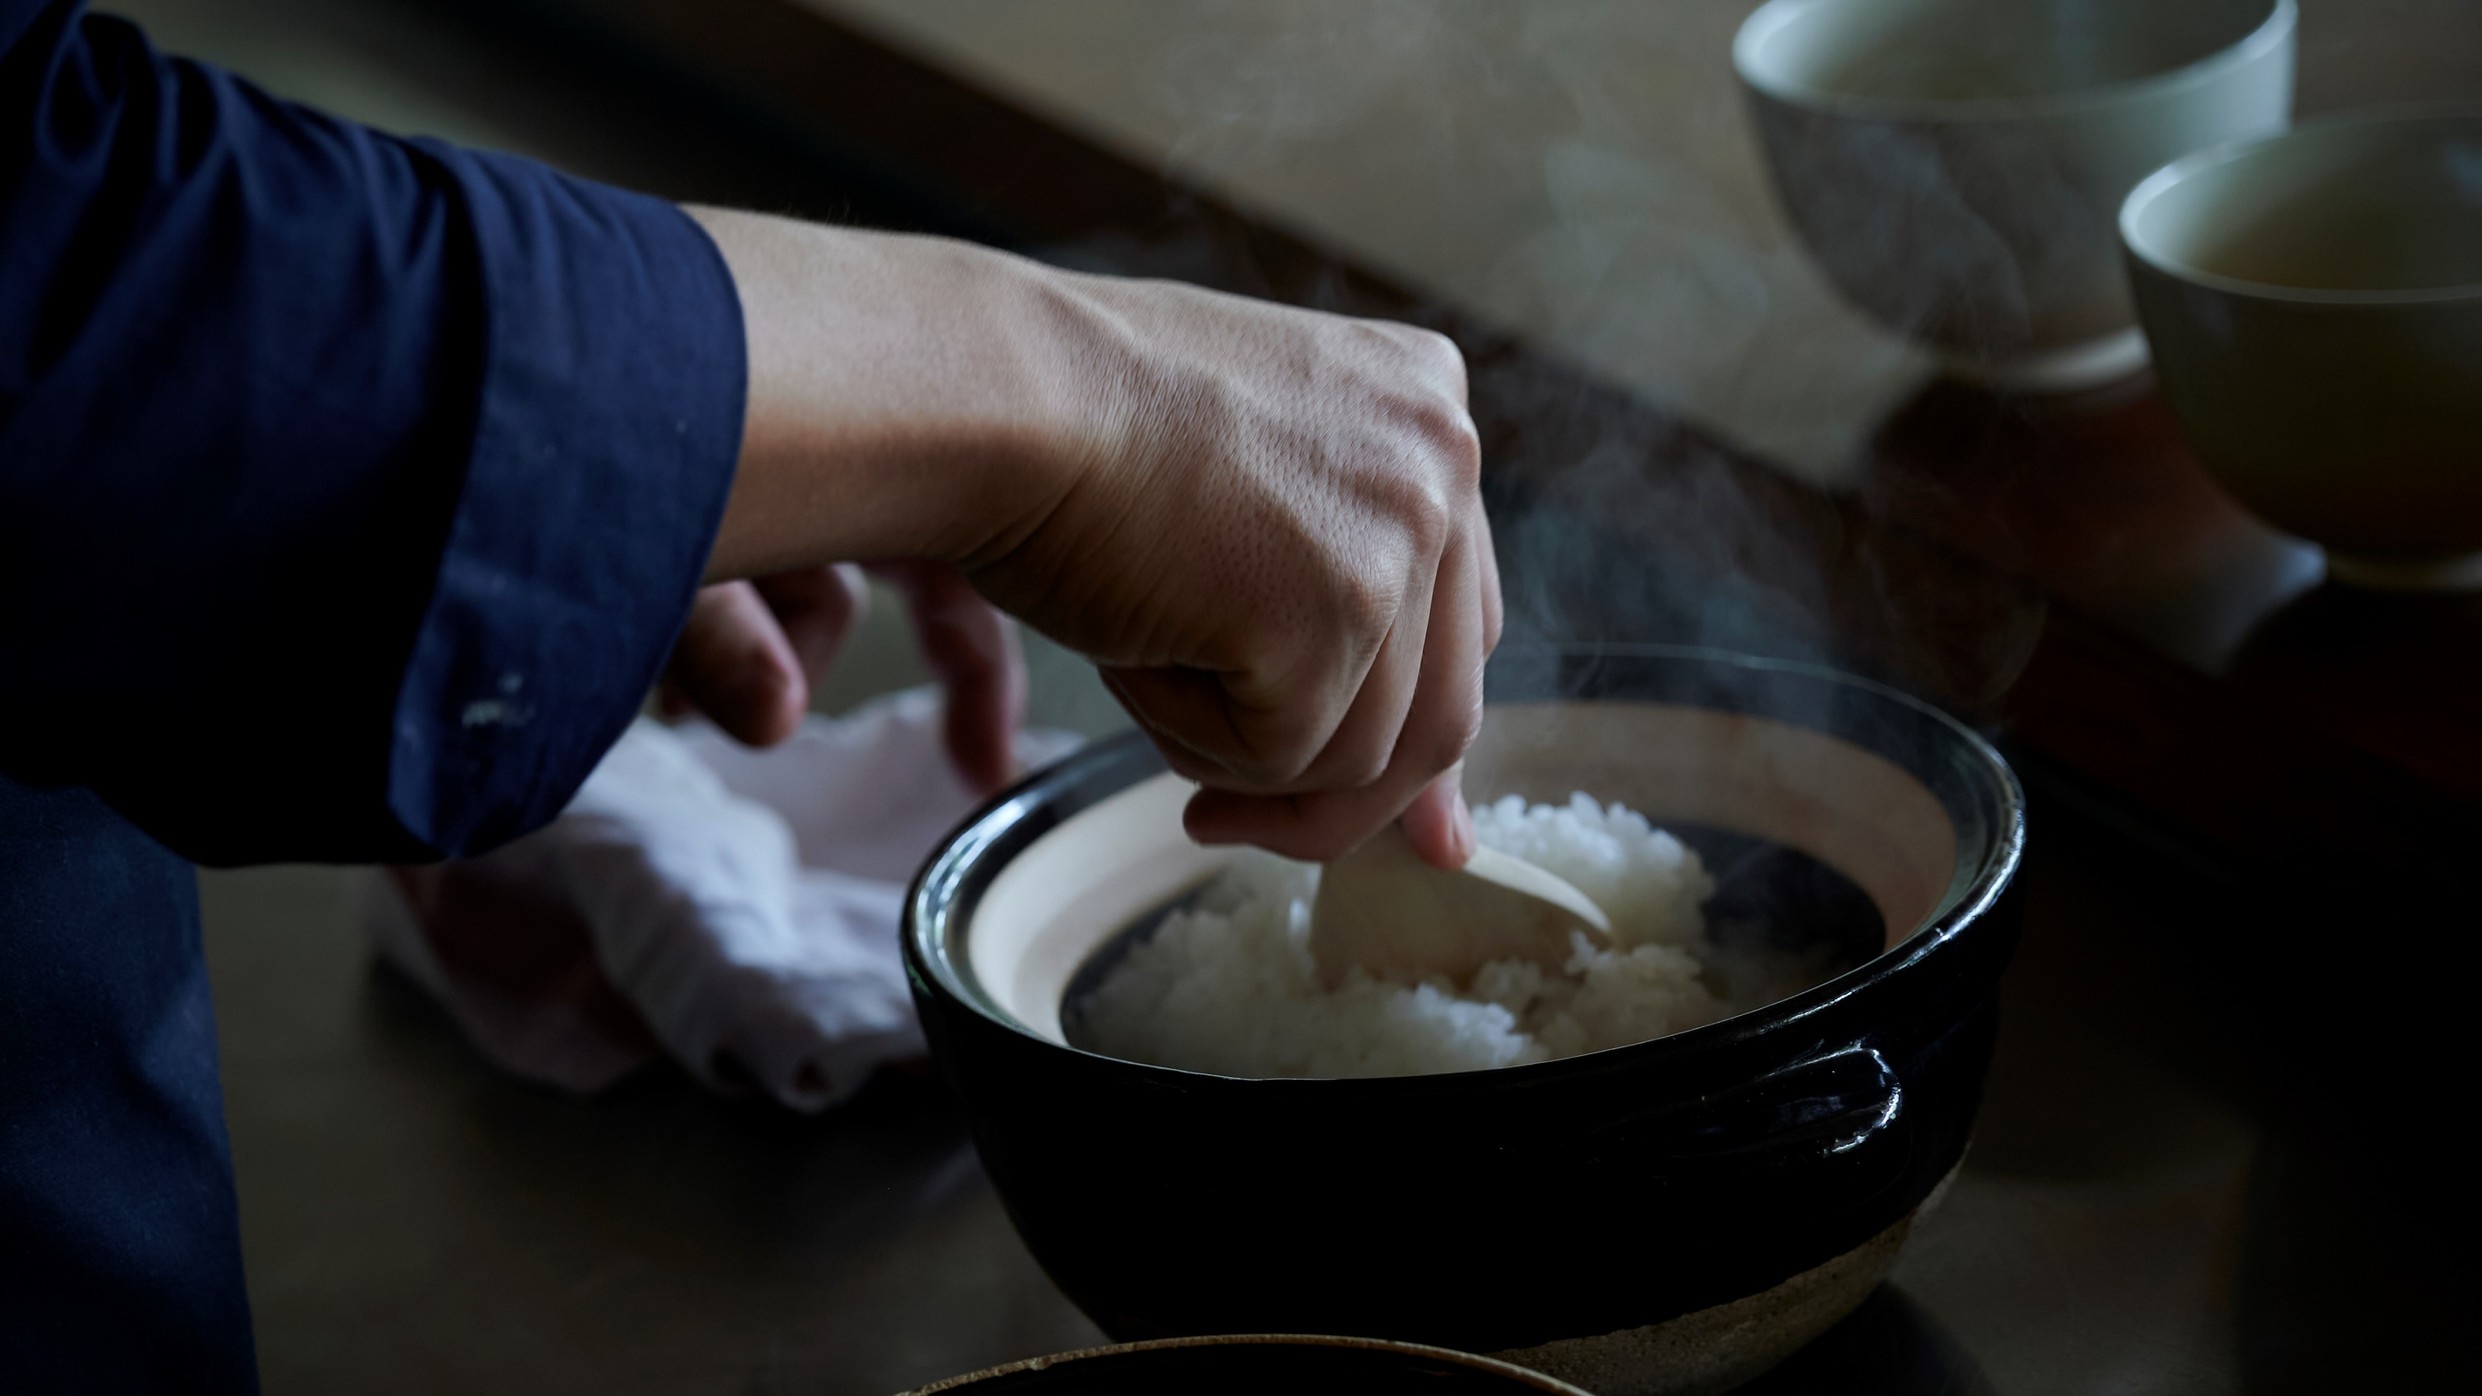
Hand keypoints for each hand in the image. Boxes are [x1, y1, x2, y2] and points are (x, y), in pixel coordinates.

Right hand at [688, 211, 1497, 864]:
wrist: (988, 393)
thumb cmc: (1070, 426)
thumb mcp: (1242, 486)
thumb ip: (1339, 591)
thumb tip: (1428, 806)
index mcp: (1428, 407)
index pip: (1460, 622)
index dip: (1406, 727)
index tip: (1375, 807)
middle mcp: (1442, 459)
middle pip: (1439, 708)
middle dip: (1339, 797)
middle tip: (1228, 822)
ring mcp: (1399, 534)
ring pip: (1357, 754)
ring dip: (1236, 755)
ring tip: (1137, 657)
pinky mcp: (1337, 610)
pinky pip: (1281, 759)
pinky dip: (1189, 738)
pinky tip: (1129, 647)